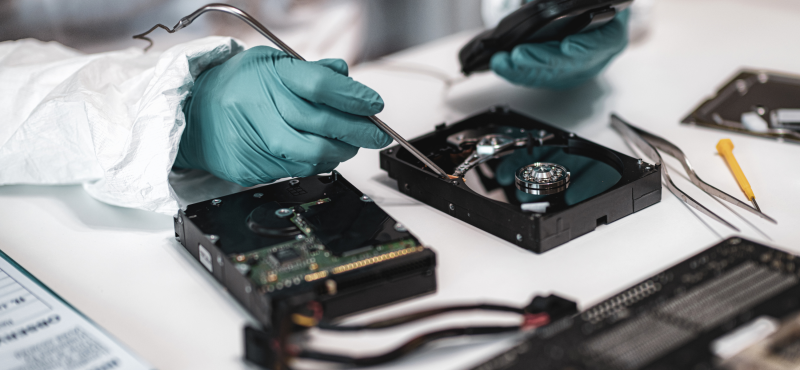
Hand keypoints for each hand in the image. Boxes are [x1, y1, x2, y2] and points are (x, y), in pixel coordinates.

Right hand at [174, 46, 390, 185]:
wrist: (192, 113)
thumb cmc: (237, 86)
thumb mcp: (272, 65)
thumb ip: (312, 72)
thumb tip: (347, 79)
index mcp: (265, 76)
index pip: (319, 85)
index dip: (353, 97)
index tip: (373, 105)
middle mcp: (255, 108)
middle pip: (321, 125)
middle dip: (357, 132)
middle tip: (375, 134)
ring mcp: (250, 141)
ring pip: (311, 156)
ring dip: (339, 153)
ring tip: (347, 145)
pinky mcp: (248, 168)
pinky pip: (294, 172)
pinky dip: (314, 164)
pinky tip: (318, 154)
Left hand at [490, 9, 629, 88]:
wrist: (589, 16)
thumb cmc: (589, 8)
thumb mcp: (586, 2)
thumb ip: (569, 2)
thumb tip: (539, 1)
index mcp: (611, 35)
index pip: (604, 43)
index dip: (585, 46)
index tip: (567, 44)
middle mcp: (596, 58)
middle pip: (569, 65)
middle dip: (540, 60)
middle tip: (518, 54)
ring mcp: (577, 71)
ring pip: (550, 75)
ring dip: (523, 70)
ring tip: (501, 61)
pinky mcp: (559, 77)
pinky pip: (538, 78)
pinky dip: (518, 72)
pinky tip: (502, 65)